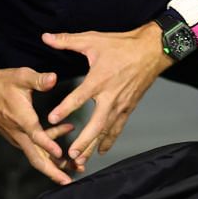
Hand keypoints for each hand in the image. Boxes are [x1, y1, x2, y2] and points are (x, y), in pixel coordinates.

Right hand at [0, 67, 76, 184]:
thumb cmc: (0, 83)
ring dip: (55, 163)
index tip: (62, 154)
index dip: (49, 145)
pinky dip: (49, 147)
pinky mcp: (18, 136)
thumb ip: (38, 79)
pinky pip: (35, 147)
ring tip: (74, 166)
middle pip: (36, 159)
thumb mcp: (20, 76)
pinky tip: (65, 135)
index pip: (36, 136)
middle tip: (68, 181)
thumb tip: (53, 78)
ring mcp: (17, 137)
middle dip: (52, 171)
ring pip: (37, 156)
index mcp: (21, 119)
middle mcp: (18, 133)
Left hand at [41, 25, 176, 168]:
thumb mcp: (92, 39)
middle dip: (84, 141)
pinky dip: (109, 140)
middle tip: (71, 154)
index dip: (65, 108)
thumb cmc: (121, 45)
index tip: (51, 119)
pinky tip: (100, 151)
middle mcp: (111, 96)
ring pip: (106, 130)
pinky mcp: (128, 108)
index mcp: (99, 79)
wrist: (152, 51)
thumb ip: (67, 40)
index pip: (79, 97)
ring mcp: (121, 104)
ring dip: (93, 146)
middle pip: (97, 123)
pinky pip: (117, 128)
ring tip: (81, 160)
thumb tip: (45, 37)